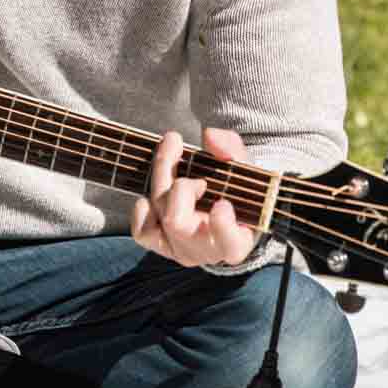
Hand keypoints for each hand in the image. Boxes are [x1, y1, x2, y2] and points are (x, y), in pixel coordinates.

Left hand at [130, 127, 257, 267]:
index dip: (223, 225)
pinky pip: (142, 231)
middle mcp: (206, 251)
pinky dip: (143, 208)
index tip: (222, 204)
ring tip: (173, 152)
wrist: (226, 209)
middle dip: (181, 187)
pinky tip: (158, 186)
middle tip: (190, 160)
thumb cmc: (238, 191)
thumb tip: (210, 136)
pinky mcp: (161, 244)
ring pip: (160, 218)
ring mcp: (181, 250)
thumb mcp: (245, 168)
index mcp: (237, 240)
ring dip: (162, 181)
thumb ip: (232, 150)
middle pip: (178, 222)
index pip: (229, 241)